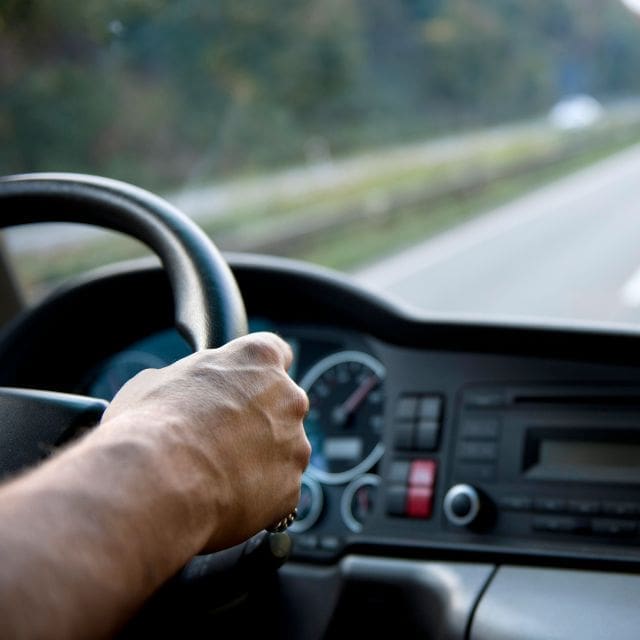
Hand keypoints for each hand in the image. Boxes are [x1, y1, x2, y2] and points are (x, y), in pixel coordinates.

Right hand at [101, 332, 310, 550]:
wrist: (156, 483)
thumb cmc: (151, 425)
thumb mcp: (157, 380)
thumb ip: (189, 380)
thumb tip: (181, 392)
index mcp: (258, 359)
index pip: (276, 352)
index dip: (256, 372)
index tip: (245, 385)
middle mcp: (288, 398)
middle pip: (282, 405)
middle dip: (258, 420)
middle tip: (220, 438)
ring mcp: (294, 446)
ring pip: (282, 451)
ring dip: (259, 460)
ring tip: (215, 475)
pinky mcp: (291, 489)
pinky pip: (277, 490)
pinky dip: (256, 496)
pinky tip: (222, 499)